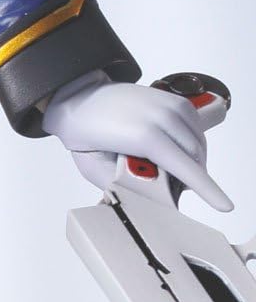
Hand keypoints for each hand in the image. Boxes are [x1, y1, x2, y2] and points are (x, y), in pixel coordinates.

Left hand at [43, 72, 233, 211]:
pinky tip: (175, 150)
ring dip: (193, 161)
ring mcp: (166, 104)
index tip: (224, 205)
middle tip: (173, 190)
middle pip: (194, 158)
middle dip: (192, 179)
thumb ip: (125, 188)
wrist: (77, 97)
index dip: (206, 189)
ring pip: (198, 142)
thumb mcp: (96, 169)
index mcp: (141, 135)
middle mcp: (158, 116)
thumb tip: (150, 202)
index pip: (183, 167)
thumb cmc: (84, 133)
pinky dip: (192, 142)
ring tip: (171, 170)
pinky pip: (195, 127)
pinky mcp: (171, 99)